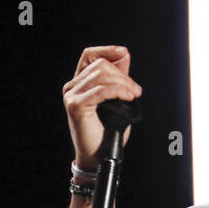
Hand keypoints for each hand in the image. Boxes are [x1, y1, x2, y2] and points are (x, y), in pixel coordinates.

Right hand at [63, 45, 141, 168]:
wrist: (99, 157)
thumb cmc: (107, 133)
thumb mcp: (117, 102)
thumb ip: (119, 80)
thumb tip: (124, 56)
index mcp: (80, 82)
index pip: (89, 55)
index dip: (107, 50)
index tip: (124, 53)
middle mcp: (72, 86)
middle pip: (100, 65)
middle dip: (122, 75)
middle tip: (136, 90)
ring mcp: (72, 95)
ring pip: (100, 75)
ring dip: (123, 83)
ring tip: (134, 94)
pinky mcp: (76, 105)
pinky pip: (100, 90)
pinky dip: (117, 91)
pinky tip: (128, 96)